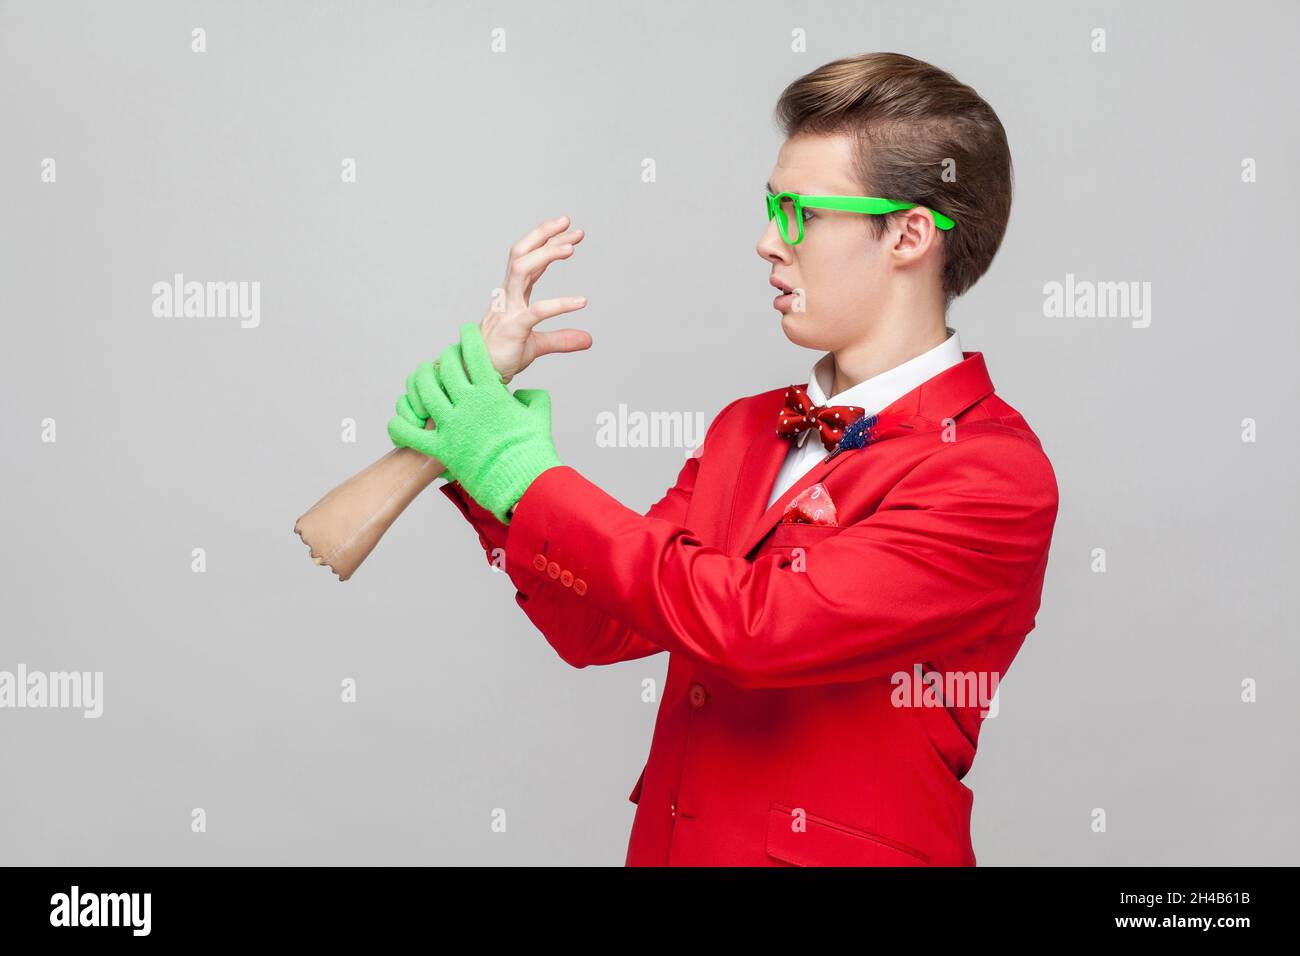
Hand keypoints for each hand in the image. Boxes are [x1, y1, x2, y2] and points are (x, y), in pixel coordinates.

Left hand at [388, 323, 561, 522]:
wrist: (523, 482)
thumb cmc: (533, 450)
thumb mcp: (539, 415)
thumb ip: (532, 396)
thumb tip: (523, 393)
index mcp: (491, 392)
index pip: (474, 353)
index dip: (469, 336)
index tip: (466, 331)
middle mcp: (468, 404)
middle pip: (445, 366)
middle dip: (446, 355)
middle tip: (449, 355)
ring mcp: (451, 425)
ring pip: (424, 390)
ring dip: (421, 378)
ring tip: (425, 375)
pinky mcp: (441, 449)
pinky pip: (409, 433)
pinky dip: (400, 424)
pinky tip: (402, 418)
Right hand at [479, 215, 592, 384]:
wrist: (481, 375)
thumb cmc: (504, 355)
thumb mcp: (538, 345)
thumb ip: (562, 339)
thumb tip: (588, 339)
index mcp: (514, 294)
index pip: (530, 259)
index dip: (547, 243)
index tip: (570, 231)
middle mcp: (509, 295)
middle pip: (521, 253)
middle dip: (543, 235)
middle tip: (569, 224)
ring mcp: (509, 309)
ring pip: (522, 270)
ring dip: (546, 254)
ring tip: (571, 248)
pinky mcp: (514, 327)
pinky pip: (537, 310)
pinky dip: (560, 304)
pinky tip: (582, 302)